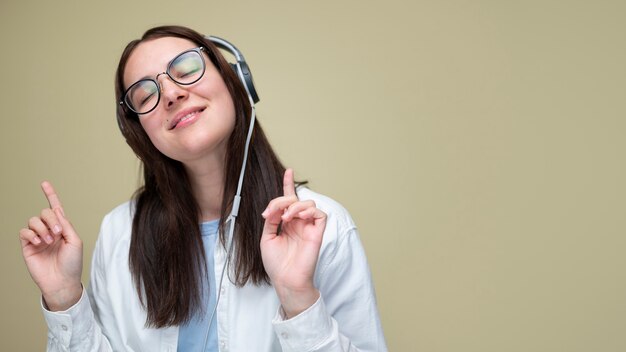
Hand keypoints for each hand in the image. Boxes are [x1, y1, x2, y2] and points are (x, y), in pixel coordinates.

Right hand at [19, 181, 82, 310]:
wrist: (62, 282)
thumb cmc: (72, 264)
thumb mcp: (75, 241)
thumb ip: (66, 225)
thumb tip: (57, 211)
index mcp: (63, 228)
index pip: (55, 208)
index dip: (50, 195)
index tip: (44, 183)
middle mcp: (50, 230)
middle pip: (44, 212)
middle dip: (50, 219)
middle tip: (57, 233)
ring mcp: (38, 238)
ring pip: (33, 220)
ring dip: (42, 228)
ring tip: (48, 240)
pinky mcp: (28, 246)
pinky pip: (24, 232)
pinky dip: (31, 234)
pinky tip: (38, 242)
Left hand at [260, 169, 326, 317]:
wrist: (285, 280)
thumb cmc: (276, 263)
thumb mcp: (267, 237)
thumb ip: (272, 219)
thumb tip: (275, 207)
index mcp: (287, 224)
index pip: (290, 200)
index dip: (289, 185)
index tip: (289, 171)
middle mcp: (299, 223)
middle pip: (295, 199)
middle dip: (281, 200)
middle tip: (272, 213)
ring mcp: (309, 227)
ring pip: (308, 203)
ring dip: (295, 206)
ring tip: (285, 218)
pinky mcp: (317, 233)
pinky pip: (320, 214)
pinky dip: (308, 211)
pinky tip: (296, 218)